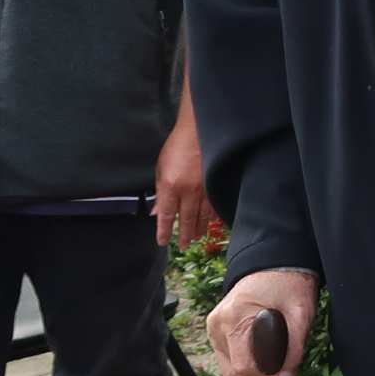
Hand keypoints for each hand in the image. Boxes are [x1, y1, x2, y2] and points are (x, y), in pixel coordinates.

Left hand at [151, 115, 213, 247]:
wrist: (198, 130)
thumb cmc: (176, 146)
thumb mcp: (160, 168)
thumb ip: (159, 191)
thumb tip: (158, 211)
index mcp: (171, 186)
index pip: (167, 216)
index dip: (165, 231)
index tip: (163, 242)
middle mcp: (188, 191)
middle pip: (187, 219)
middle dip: (185, 234)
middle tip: (184, 245)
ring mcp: (205, 188)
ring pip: (203, 215)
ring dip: (200, 228)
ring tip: (198, 237)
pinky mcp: (216, 183)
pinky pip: (215, 205)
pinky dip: (213, 216)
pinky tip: (212, 222)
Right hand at [205, 269, 316, 375]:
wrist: (275, 263)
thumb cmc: (290, 285)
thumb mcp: (302, 314)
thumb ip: (294, 350)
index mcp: (235, 316)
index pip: (243, 366)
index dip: (266, 374)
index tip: (284, 370)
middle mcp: (217, 323)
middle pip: (233, 371)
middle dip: (259, 374)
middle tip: (280, 362)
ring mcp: (212, 326)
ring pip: (228, 368)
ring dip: (251, 368)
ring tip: (271, 351)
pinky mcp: (213, 328)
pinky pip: (226, 357)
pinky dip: (243, 359)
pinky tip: (259, 346)